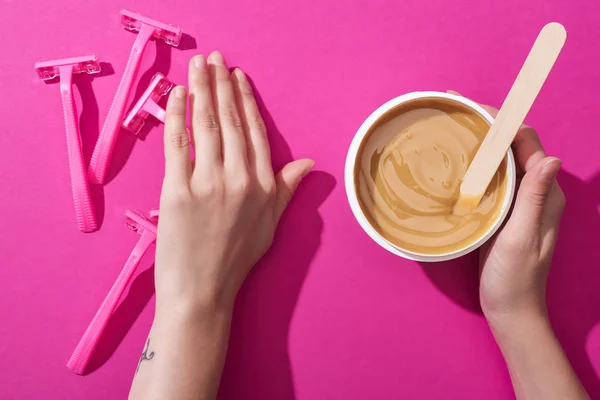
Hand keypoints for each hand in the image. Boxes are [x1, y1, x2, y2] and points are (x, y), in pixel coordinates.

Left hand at [155, 51, 313, 311]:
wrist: (202, 291)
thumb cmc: (236, 260)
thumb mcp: (270, 225)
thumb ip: (287, 189)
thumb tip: (308, 163)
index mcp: (264, 186)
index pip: (254, 133)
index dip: (246, 102)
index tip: (238, 78)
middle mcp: (239, 179)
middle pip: (230, 121)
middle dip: (222, 85)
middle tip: (216, 59)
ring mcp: (208, 183)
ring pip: (206, 125)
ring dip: (202, 89)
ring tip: (199, 66)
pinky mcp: (178, 190)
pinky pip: (178, 143)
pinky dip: (176, 115)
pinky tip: (177, 94)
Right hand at [472, 100, 565, 327]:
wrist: (510, 309)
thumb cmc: (516, 278)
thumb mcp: (523, 237)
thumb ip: (535, 198)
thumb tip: (552, 157)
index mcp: (544, 193)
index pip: (527, 143)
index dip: (503, 120)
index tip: (473, 106)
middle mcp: (533, 192)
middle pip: (512, 146)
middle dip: (486, 125)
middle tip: (453, 111)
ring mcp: (517, 201)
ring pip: (500, 161)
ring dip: (478, 142)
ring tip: (449, 128)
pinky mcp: (502, 211)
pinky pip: (490, 179)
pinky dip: (474, 164)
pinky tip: (454, 162)